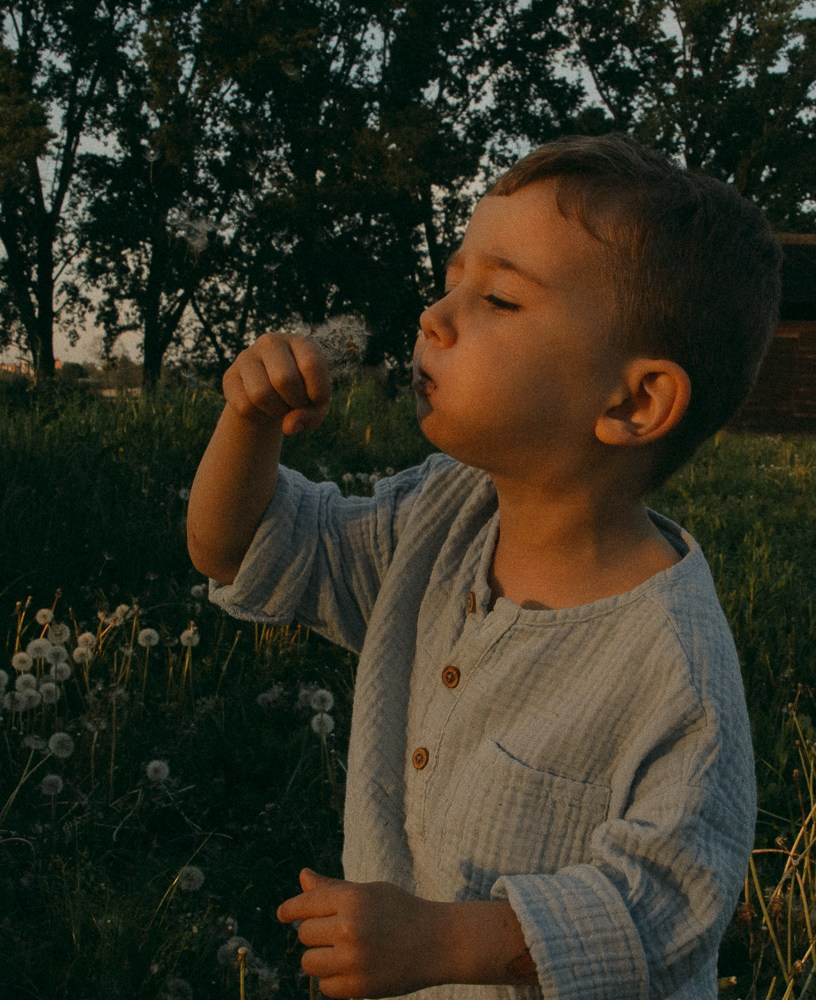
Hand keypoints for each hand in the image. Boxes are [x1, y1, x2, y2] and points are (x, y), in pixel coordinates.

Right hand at [222, 332, 330, 433]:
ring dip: (276, 411)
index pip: (311, 364)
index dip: (318, 391)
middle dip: (295, 402)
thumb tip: (289, 427)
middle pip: (284, 379)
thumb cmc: (302, 392)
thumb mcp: (316, 403)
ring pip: (260, 394)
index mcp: (299, 341)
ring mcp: (247, 357)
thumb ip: (312, 415)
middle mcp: (271, 342)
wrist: (274, 388)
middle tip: (297, 403)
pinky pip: (244, 406)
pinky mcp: (230, 376)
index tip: (317, 399)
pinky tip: (265, 411)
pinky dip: (259, 417)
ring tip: (282, 407)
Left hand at [277, 869, 441, 997]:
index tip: (282, 914)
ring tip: (340, 951)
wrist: (438, 942)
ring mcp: (354, 960)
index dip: (290, 909)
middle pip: (304, 933)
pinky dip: (333, 979)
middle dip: (314, 932)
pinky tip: (351, 968)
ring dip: (319, 957)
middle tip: (336, 931)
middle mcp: (350, 928)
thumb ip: (332, 888)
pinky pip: (325, 987)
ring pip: (309, 962)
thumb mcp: (369, 892)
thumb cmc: (400, 910)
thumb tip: (302, 877)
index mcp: (352, 899)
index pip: (305, 904)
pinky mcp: (359, 988)